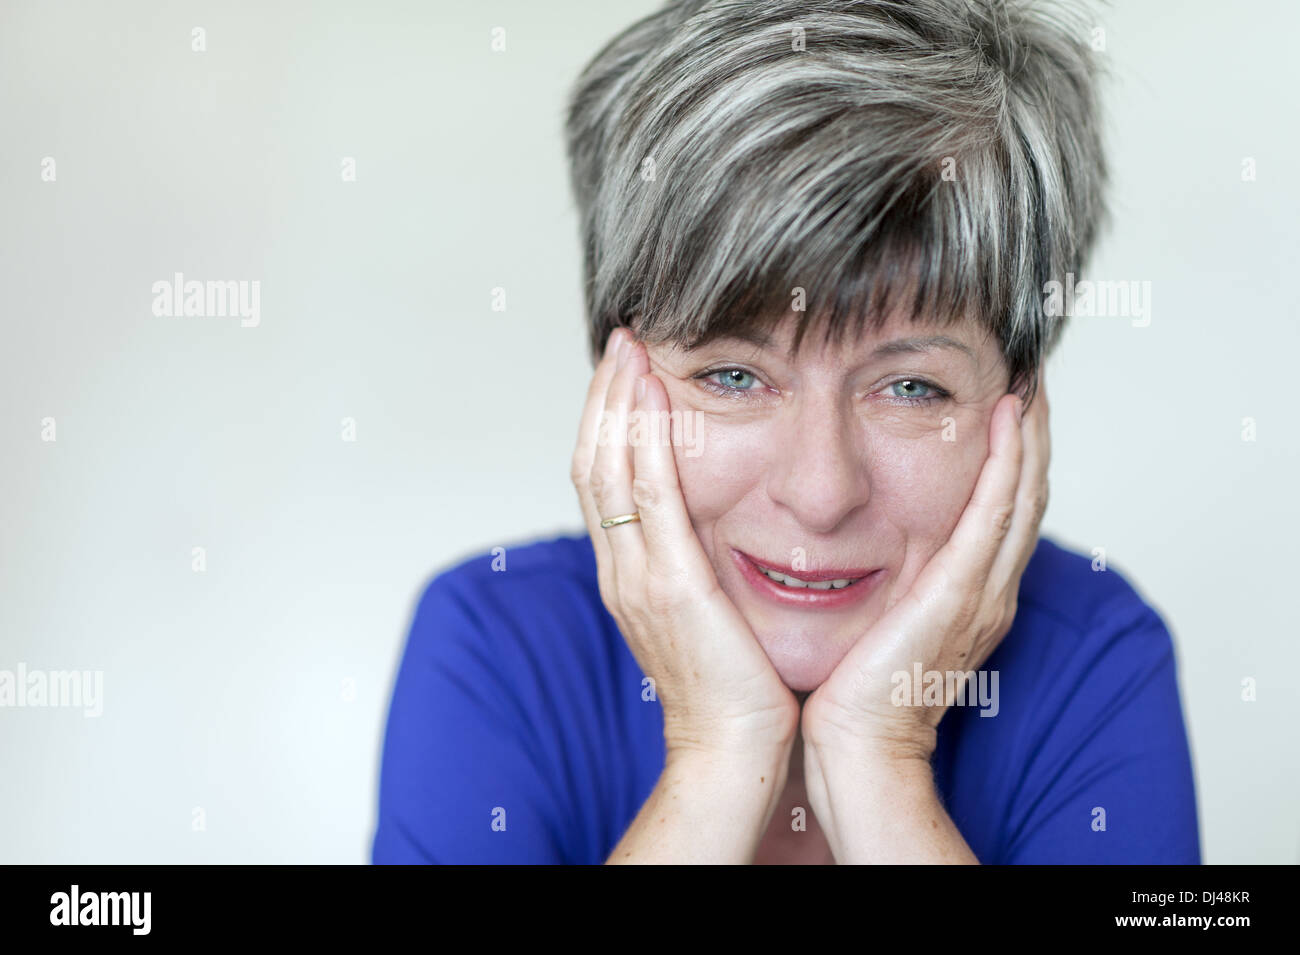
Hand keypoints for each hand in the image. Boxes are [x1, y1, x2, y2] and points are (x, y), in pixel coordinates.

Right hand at [571, 328, 800, 758]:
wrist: (735, 749)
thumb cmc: (736, 687)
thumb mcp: (707, 613)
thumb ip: (697, 565)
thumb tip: (714, 524)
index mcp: (630, 573)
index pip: (603, 478)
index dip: (608, 419)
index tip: (626, 370)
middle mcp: (622, 569)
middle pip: (592, 461)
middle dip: (605, 395)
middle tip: (622, 339)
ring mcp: (637, 576)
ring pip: (608, 468)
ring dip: (618, 402)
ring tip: (631, 348)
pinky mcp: (670, 584)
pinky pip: (648, 497)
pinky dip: (644, 441)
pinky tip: (655, 397)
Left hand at [802, 374, 1050, 761]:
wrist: (858, 747)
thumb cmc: (854, 693)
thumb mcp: (878, 624)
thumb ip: (885, 585)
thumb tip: (855, 545)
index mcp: (968, 596)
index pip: (1001, 513)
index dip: (1011, 460)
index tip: (1005, 409)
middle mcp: (988, 590)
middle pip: (1026, 497)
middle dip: (1032, 439)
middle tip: (1031, 382)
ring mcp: (982, 592)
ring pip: (1022, 496)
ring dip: (1030, 437)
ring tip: (1030, 385)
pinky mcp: (961, 594)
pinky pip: (995, 513)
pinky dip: (1009, 462)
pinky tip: (1010, 419)